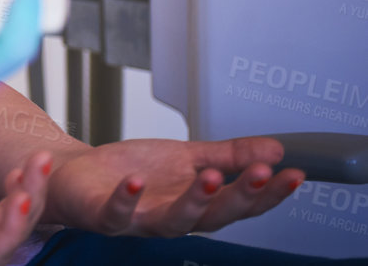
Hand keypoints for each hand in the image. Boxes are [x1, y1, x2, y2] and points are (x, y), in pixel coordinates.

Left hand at [43, 136, 304, 235]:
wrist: (74, 176)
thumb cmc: (131, 171)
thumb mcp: (185, 158)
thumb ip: (228, 156)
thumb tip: (276, 148)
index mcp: (195, 204)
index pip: (240, 204)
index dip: (268, 192)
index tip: (295, 174)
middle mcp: (172, 218)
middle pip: (214, 217)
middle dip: (240, 196)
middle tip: (263, 172)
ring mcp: (137, 220)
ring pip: (172, 222)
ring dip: (194, 201)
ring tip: (212, 177)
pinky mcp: (102, 215)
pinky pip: (115, 213)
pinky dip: (125, 199)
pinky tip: (136, 182)